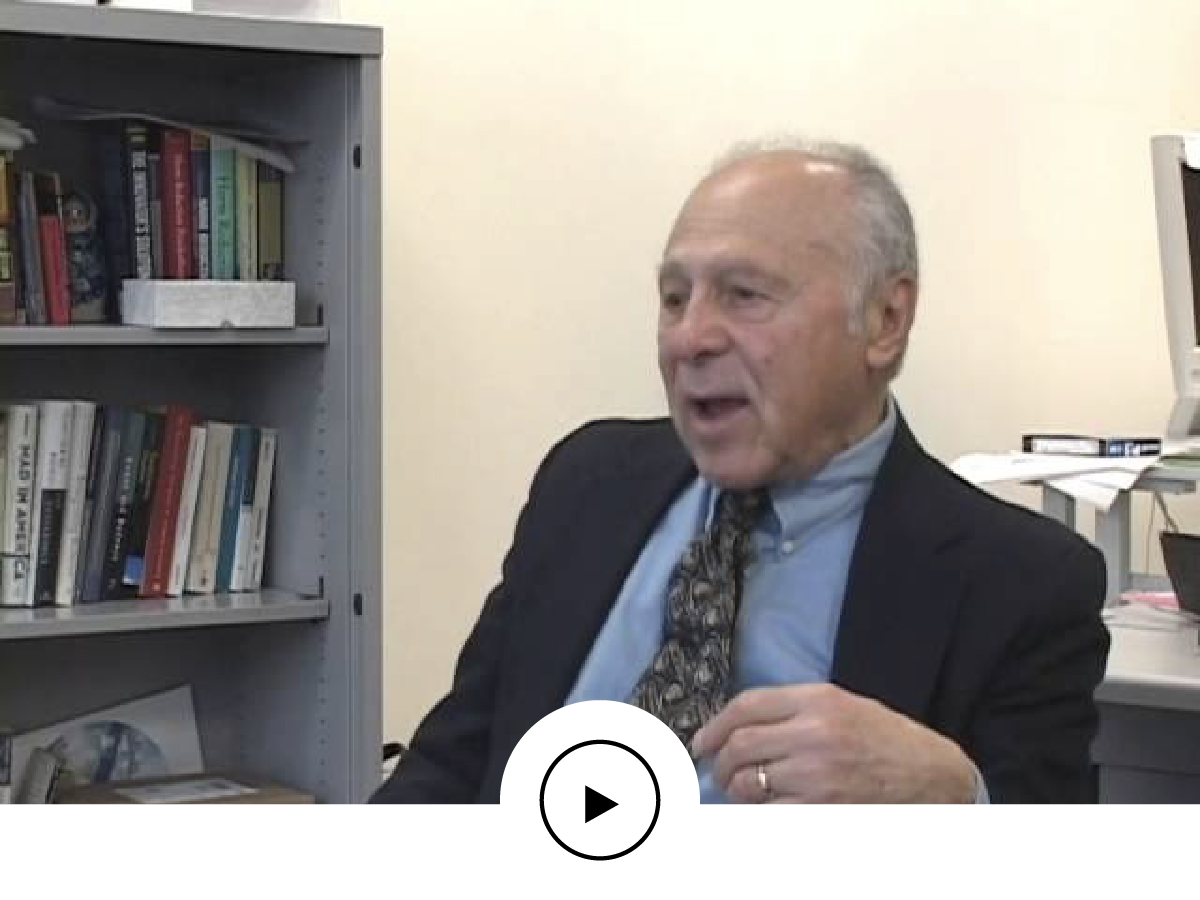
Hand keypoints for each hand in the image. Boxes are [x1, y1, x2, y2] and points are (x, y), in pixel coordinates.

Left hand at [691, 684, 977, 802]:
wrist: (934, 777)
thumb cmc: (886, 740)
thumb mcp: (843, 705)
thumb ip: (794, 709)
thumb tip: (738, 726)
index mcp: (818, 700)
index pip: (746, 706)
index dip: (715, 726)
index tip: (702, 743)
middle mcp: (815, 733)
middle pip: (740, 746)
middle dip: (720, 763)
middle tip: (719, 773)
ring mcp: (818, 774)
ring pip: (748, 784)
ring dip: (737, 791)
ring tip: (744, 792)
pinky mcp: (823, 809)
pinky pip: (769, 815)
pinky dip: (758, 814)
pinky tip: (763, 811)